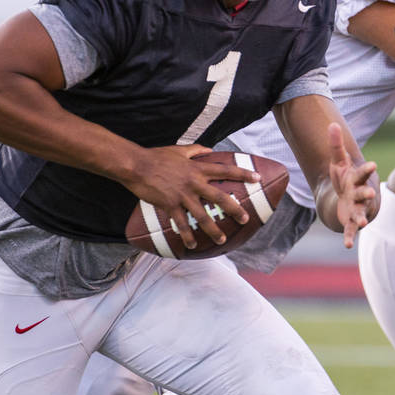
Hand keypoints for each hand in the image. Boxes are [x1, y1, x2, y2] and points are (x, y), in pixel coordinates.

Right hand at [122, 144, 256, 248]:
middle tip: (245, 219)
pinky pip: (181, 224)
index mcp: (198, 168)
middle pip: (220, 197)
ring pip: (202, 216)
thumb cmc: (157, 156)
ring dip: (213, 229)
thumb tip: (210, 149)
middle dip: (234, 209)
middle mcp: (194, 183)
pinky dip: (187, 235)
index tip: (257, 178)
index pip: (226, 170)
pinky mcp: (170, 205)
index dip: (243, 174)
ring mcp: (182, 195)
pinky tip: (192, 245)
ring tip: (222, 239)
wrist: (136, 165)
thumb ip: (197, 150)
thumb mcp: (179, 150)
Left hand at [327, 122, 377, 248]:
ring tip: (361, 224)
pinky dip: (348, 237)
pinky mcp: (350, 221)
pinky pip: (349, 230)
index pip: (362, 173)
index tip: (373, 164)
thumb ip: (335, 145)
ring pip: (360, 214)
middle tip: (371, 192)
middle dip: (367, 193)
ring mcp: (356, 209)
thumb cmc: (346, 178)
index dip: (367, 169)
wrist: (353, 199)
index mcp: (357, 179)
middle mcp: (359, 194)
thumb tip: (332, 123)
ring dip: (361, 219)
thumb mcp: (339, 162)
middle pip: (364, 193)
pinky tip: (346, 245)